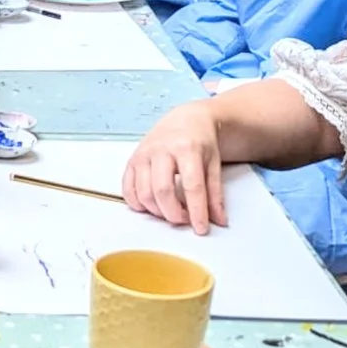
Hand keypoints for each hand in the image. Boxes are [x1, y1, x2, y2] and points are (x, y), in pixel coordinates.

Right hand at [123, 102, 228, 235]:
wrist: (186, 119)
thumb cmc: (200, 141)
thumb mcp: (214, 163)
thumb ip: (215, 193)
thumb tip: (218, 221)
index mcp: (187, 147)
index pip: (192, 186)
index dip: (196, 211)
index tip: (201, 229)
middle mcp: (162, 149)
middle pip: (162, 191)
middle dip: (173, 213)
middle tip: (183, 219)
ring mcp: (144, 154)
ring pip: (143, 193)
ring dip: (156, 211)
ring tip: (169, 212)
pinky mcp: (132, 160)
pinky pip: (128, 189)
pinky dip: (137, 204)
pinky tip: (150, 206)